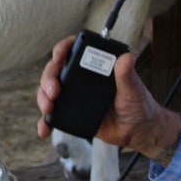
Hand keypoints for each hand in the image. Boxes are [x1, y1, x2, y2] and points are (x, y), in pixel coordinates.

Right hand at [36, 36, 180, 159]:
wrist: (138, 131)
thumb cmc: (138, 105)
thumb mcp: (133, 89)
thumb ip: (127, 75)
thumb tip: (127, 57)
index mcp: (93, 66)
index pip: (72, 50)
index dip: (62, 49)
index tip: (58, 56)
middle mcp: (79, 78)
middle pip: (55, 71)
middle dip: (48, 79)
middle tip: (54, 91)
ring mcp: (72, 96)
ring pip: (48, 91)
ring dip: (42, 97)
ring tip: (48, 108)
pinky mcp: (70, 114)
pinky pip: (53, 116)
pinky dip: (45, 122)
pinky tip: (44, 129)